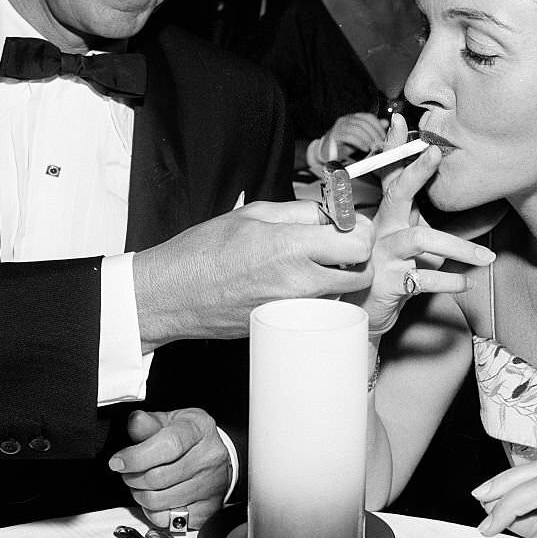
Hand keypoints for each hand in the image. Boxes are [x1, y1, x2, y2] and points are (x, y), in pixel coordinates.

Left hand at [109, 408, 231, 529]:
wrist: (214, 455)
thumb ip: (149, 423)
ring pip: (159, 501)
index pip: (169, 445)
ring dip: (140, 495)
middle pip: (159, 477)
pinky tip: (157, 498)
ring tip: (142, 485)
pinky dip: (153, 512)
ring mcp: (211, 486)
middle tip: (129, 472)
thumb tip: (135, 421)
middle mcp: (209, 457)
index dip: (138, 456)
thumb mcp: (170, 421)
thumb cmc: (189, 437)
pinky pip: (166, 520)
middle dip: (133, 478)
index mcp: (200, 429)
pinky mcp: (207, 509)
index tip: (118, 462)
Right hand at [134, 201, 374, 349]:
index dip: (358, 230)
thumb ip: (300, 212)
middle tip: (338, 245)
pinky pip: (318, 310)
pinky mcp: (285, 325)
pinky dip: (317, 296)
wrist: (174, 293)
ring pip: (342, 294)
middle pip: (362, 274)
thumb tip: (331, 212)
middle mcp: (298, 281)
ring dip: (338, 278)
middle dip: (357, 257)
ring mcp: (293, 309)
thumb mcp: (255, 214)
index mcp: (291, 246)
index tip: (346, 225)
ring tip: (311, 263)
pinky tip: (294, 283)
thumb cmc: (206, 250)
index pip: (358, 243)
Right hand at [319, 112, 388, 163]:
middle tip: (380, 143)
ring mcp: (339, 126)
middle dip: (374, 134)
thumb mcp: (361, 137)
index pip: (368, 117)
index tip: (383, 136)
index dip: (378, 126)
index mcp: (353, 118)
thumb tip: (385, 122)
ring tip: (373, 147)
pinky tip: (365, 148)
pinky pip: (350, 137)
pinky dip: (360, 143)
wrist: (328, 152)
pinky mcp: (335, 135)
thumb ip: (372, 129)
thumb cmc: (345, 144)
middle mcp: (346, 119)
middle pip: (364, 123)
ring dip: (368, 139)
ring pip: (357, 129)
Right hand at [346, 114, 493, 334]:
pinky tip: (466, 282)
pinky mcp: (389, 283)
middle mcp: (381, 230)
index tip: (402, 121)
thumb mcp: (409, 240)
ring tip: (487, 257)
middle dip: (415, 171)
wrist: (367, 311)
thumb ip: (430, 221)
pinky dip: (449, 280)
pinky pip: (423, 277)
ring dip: (459, 246)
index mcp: (388, 216)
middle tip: (436, 153)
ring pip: (419, 238)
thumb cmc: (394, 270)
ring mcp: (382, 255)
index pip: (390, 176)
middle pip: (396, 193)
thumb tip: (478, 204)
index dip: (394, 148)